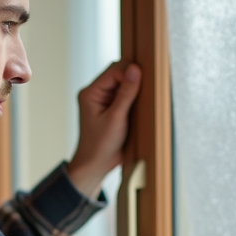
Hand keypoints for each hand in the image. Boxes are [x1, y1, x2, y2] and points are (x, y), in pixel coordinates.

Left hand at [67, 62, 141, 197]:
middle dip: (133, 79)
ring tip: (142, 100)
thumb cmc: (100, 146)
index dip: (130, 73)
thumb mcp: (116, 119)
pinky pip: (124, 95)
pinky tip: (139, 106)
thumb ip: (126, 94)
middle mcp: (95, 93)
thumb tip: (135, 70)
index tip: (145, 82)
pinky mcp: (111, 108)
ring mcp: (103, 100)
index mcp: (90, 92)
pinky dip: (133, 98)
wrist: (95, 165)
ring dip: (134, 89)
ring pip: (122, 84)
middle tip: (145, 91)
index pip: (113, 71)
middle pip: (118, 74)